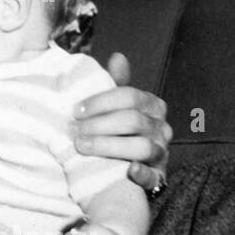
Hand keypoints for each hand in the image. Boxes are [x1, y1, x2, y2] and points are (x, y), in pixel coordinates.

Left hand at [73, 53, 171, 193]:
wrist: (122, 167)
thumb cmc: (115, 129)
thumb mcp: (114, 106)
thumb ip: (114, 84)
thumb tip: (118, 57)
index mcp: (152, 106)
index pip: (130, 96)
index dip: (101, 101)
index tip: (75, 110)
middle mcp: (161, 128)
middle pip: (133, 121)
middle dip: (99, 124)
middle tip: (73, 129)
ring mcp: (161, 153)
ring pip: (142, 147)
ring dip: (108, 146)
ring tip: (81, 146)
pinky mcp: (158, 177)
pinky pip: (153, 177)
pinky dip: (142, 174)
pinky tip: (127, 170)